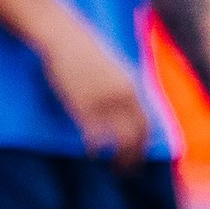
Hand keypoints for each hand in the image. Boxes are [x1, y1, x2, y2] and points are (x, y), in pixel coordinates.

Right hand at [36, 20, 149, 165]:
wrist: (64, 38)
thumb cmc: (85, 50)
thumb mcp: (115, 66)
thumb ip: (124, 87)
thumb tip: (129, 109)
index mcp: (132, 86)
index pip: (146, 123)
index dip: (143, 143)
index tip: (139, 154)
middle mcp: (122, 97)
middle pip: (135, 136)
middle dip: (134, 156)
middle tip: (128, 170)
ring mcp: (103, 103)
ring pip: (118, 140)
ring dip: (119, 159)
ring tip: (114, 168)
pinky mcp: (83, 107)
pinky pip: (94, 137)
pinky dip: (96, 149)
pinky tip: (92, 154)